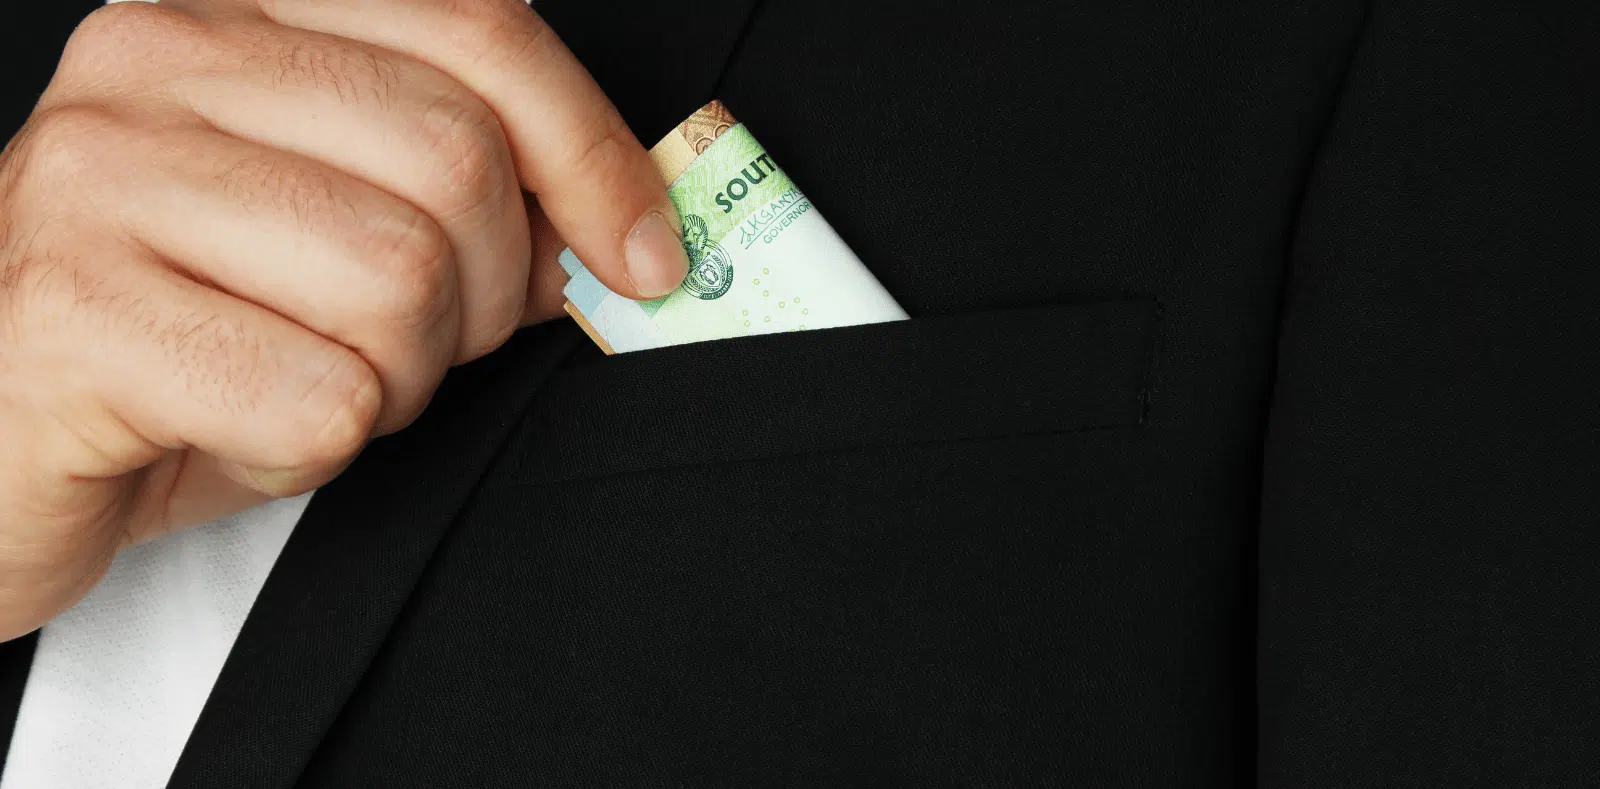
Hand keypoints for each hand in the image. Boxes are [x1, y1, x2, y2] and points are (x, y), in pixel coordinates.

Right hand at [0, 0, 686, 640]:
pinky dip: (315, 448)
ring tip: (309, 380)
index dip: (592, 151)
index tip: (644, 256)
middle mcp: (155, 63)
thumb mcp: (341, 242)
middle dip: (480, 294)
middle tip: (416, 348)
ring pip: (396, 283)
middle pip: (455, 160)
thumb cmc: (185, 336)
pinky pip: (316, 402)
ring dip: (396, 378)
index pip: (477, 28)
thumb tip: (619, 229)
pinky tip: (239, 428)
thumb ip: (476, 206)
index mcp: (237, 16)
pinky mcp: (71, 315)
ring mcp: (98, 179)